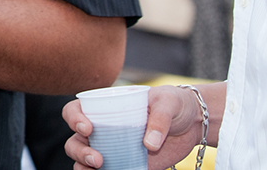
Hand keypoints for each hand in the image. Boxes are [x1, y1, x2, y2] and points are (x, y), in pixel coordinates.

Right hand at [63, 85, 203, 169]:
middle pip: (75, 141)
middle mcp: (102, 129)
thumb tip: (149, 145)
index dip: (74, 119)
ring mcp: (112, 149)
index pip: (75, 111)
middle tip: (98, 159)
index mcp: (104, 107)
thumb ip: (159, 118)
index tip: (88, 128)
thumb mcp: (168, 102)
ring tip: (100, 168)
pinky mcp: (126, 165)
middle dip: (80, 151)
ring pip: (84, 161)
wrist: (193, 123)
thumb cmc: (174, 103)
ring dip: (84, 167)